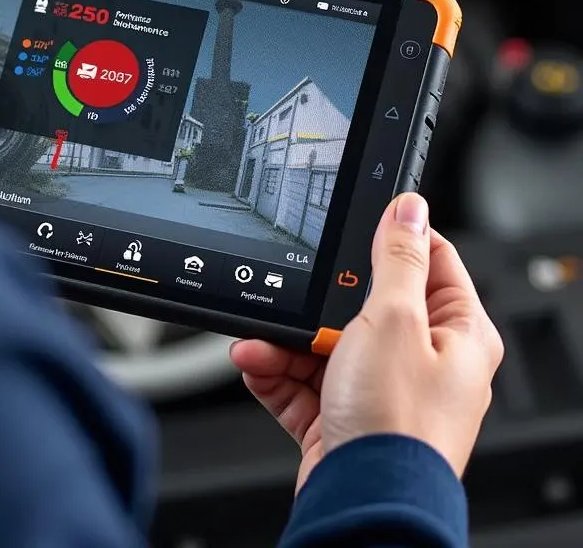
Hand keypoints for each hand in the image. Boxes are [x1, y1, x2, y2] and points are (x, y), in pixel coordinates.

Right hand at [231, 193, 503, 493]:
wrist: (361, 503)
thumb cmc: (395, 423)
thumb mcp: (394, 319)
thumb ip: (398, 258)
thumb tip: (410, 208)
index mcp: (457, 334)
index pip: (430, 262)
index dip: (392, 239)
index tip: (356, 222)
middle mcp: (423, 362)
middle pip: (363, 304)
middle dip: (318, 303)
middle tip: (302, 299)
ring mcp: (381, 391)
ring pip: (325, 343)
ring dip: (285, 341)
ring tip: (262, 341)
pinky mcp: (344, 417)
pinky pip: (303, 379)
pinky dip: (275, 371)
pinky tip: (255, 363)